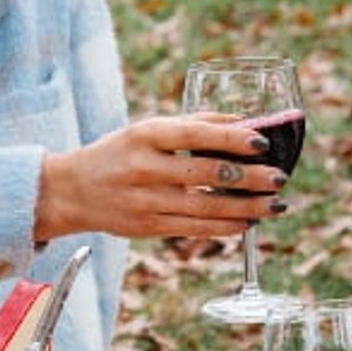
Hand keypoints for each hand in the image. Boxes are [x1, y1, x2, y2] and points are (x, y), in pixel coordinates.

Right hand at [34, 115, 288, 241]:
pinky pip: (195, 229)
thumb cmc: (119, 153)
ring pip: (206, 206)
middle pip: (207, 173)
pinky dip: (225, 226)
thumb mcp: (147, 129)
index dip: (232, 139)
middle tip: (279, 178)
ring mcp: (146, 201)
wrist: (72, 191)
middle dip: (250, 177)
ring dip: (246, 207)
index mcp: (146, 135)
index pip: (196, 135)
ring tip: (274, 204)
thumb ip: (194, 124)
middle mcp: (145, 168)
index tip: (263, 143)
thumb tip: (245, 122)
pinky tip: (247, 222)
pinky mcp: (148, 227)